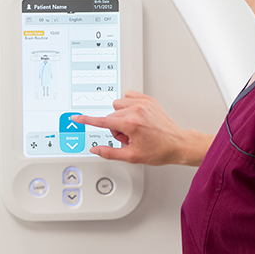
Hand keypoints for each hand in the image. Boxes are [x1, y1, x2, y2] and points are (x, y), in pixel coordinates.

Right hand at [70, 91, 212, 165]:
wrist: (178, 144)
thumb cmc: (159, 151)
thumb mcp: (132, 156)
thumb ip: (109, 152)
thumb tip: (95, 150)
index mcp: (130, 123)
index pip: (102, 121)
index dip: (87, 120)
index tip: (77, 118)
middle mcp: (136, 110)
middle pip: (111, 116)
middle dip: (115, 128)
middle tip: (128, 138)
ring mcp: (143, 103)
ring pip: (118, 106)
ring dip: (121, 116)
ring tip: (133, 128)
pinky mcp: (149, 100)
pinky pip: (129, 97)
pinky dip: (129, 106)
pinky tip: (136, 117)